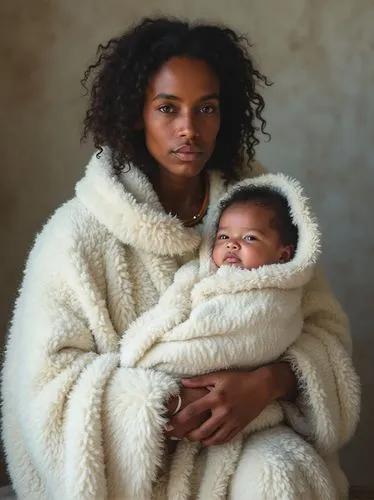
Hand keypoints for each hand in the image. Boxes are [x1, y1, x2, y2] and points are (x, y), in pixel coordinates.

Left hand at [170, 364, 295, 445]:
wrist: (262, 386)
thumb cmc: (239, 378)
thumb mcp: (219, 375)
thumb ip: (200, 380)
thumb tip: (183, 382)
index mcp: (216, 398)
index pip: (193, 411)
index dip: (179, 419)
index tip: (169, 425)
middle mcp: (223, 412)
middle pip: (202, 430)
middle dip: (189, 435)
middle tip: (181, 436)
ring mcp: (232, 421)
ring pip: (214, 438)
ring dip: (202, 441)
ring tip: (194, 439)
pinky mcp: (240, 426)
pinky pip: (225, 439)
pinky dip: (215, 442)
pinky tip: (209, 440)